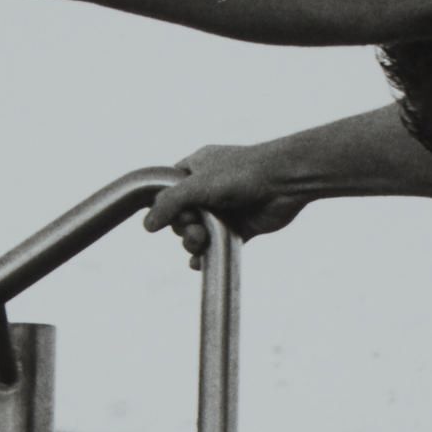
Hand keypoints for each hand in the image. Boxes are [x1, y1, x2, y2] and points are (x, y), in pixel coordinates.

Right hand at [143, 143, 311, 267]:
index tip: (171, 215)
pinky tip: (198, 262)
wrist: (285, 181)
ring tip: (200, 242)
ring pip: (197, 233)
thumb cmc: (242, 173)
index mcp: (196, 168)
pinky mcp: (240, 227)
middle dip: (183, 228)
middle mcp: (208, 188)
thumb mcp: (197, 185)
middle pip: (181, 216)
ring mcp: (224, 209)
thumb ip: (170, 204)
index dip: (166, 207)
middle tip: (193, 228)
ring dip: (193, 242)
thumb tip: (147, 226)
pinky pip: (216, 245)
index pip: (169, 191)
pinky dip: (206, 255)